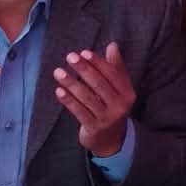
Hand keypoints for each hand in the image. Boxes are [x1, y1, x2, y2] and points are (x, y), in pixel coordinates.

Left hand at [53, 43, 135, 157]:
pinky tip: (59, 90)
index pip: (113, 74)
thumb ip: (115, 68)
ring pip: (87, 97)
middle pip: (100, 84)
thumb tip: (113, 45)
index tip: (84, 52)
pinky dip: (68, 101)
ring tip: (58, 72)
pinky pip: (79, 111)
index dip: (98, 62)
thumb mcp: (118, 89)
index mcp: (127, 92)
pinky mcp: (94, 127)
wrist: (111, 140)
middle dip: (84, 69)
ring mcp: (107, 117)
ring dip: (72, 83)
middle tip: (70, 57)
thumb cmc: (112, 107)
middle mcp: (120, 105)